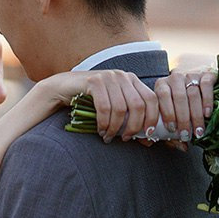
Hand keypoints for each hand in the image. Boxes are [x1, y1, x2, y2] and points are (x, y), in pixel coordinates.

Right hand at [41, 70, 157, 141]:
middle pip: (138, 105)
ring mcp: (108, 77)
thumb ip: (130, 119)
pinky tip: (100, 129)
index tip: (148, 134)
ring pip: (120, 108)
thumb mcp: (114, 107)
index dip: (153, 118)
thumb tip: (148, 141)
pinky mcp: (93, 81)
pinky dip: (103, 122)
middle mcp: (122, 76)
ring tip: (108, 136)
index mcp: (132, 80)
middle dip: (133, 126)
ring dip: (115, 127)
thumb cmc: (92, 101)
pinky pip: (104, 107)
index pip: (151, 99)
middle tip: (125, 138)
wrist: (65, 87)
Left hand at [153, 70, 215, 150]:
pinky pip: (206, 86)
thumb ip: (174, 128)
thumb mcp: (173, 112)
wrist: (197, 78)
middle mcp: (174, 78)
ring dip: (196, 115)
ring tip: (198, 130)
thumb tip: (183, 147)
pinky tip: (207, 114)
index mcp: (161, 85)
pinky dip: (207, 101)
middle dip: (183, 119)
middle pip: (179, 98)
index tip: (172, 130)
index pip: (162, 97)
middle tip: (187, 134)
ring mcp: (190, 74)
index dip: (167, 114)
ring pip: (193, 94)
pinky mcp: (206, 74)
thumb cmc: (180, 101)